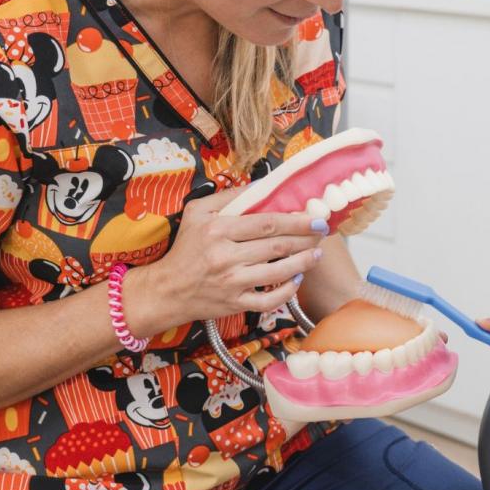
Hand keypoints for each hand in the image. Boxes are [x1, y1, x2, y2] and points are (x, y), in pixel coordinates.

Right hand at [133, 189, 325, 330]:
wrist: (167, 290)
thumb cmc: (185, 248)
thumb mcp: (197, 212)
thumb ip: (228, 197)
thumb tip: (261, 186)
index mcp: (218, 230)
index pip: (266, 223)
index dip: (296, 220)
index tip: (315, 217)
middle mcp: (226, 257)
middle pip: (277, 247)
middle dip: (306, 239)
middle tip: (322, 232)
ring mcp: (232, 283)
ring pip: (278, 273)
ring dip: (303, 263)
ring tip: (316, 254)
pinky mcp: (235, 304)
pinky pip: (269, 300)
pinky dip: (287, 291)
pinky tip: (296, 280)